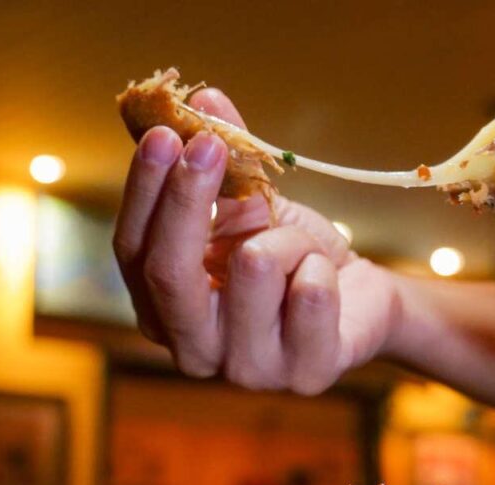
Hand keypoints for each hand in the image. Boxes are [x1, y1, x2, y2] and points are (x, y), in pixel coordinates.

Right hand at [112, 89, 399, 393]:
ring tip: (301, 245)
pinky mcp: (305, 375)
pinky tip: (327, 278)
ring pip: (252, 270)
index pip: (132, 253)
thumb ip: (220, 159)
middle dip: (188, 199)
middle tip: (211, 142)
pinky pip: (311, 293)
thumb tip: (203, 99)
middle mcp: (196, 352)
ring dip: (285, 236)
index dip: (145, 191)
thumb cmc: (294, 259)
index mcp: (164, 313)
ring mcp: (249, 371)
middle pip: (169, 273)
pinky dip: (324, 265)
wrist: (362, 301)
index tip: (165, 133)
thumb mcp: (249, 207)